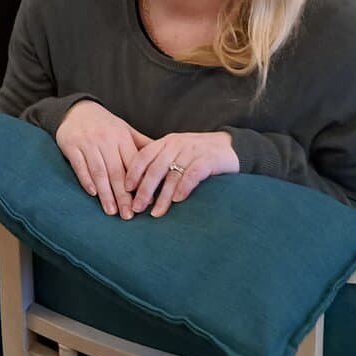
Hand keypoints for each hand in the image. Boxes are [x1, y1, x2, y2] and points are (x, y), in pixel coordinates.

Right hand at [55, 100, 152, 217]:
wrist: (76, 110)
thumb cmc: (105, 124)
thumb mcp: (125, 130)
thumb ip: (142, 145)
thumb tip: (164, 160)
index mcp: (122, 137)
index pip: (133, 163)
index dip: (140, 183)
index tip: (145, 202)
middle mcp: (106, 140)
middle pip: (116, 172)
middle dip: (123, 196)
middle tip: (128, 215)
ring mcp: (88, 143)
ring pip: (99, 172)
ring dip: (106, 194)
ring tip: (112, 211)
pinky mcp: (71, 146)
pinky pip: (80, 166)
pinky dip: (86, 181)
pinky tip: (93, 194)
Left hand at [124, 131, 239, 217]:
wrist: (230, 146)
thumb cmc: (199, 152)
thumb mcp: (177, 151)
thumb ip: (161, 161)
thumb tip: (138, 185)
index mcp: (166, 142)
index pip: (143, 156)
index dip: (133, 172)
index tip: (126, 189)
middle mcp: (176, 145)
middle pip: (155, 169)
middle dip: (144, 190)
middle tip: (137, 208)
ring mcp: (192, 152)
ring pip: (171, 176)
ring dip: (162, 197)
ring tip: (156, 213)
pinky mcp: (207, 160)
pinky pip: (191, 175)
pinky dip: (183, 188)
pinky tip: (177, 201)